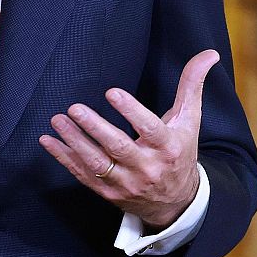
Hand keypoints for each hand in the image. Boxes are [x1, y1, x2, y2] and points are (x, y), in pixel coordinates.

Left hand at [39, 49, 218, 229]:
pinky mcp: (109, 192)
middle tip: (74, 108)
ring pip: (97, 163)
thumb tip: (208, 53)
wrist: (176, 202)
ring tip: (57, 120)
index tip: (112, 92)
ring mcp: (126, 182)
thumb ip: (192, 85)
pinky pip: (83, 175)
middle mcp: (147, 167)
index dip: (131, 111)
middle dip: (95, 128)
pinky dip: (64, 158)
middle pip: (118, 147)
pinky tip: (48, 141)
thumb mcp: (190, 120)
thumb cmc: (180, 152)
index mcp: (168, 147)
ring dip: (74, 142)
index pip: (149, 128)